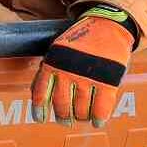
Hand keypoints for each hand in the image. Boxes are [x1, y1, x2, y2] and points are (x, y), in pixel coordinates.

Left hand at [30, 5, 135, 126]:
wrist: (107, 25)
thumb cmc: (81, 40)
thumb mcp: (58, 50)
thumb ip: (49, 70)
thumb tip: (39, 96)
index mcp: (53, 62)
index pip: (40, 92)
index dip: (39, 109)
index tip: (40, 119)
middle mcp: (68, 71)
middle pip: (61, 104)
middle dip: (63, 116)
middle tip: (65, 121)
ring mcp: (88, 76)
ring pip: (80, 109)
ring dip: (81, 117)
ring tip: (82, 117)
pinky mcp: (108, 80)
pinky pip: (100, 107)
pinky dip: (98, 118)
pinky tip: (97, 121)